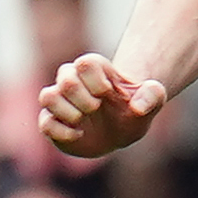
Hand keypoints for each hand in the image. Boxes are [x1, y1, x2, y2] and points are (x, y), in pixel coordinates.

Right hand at [37, 51, 163, 157]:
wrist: (122, 129)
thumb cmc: (135, 109)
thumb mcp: (153, 100)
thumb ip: (153, 96)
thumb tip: (137, 107)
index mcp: (95, 69)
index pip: (85, 63)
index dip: (97, 81)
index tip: (109, 93)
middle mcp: (73, 81)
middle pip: (65, 77)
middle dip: (83, 97)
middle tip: (96, 108)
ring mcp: (61, 102)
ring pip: (47, 96)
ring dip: (66, 111)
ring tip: (82, 120)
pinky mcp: (54, 123)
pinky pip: (44, 122)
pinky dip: (61, 131)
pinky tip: (79, 135)